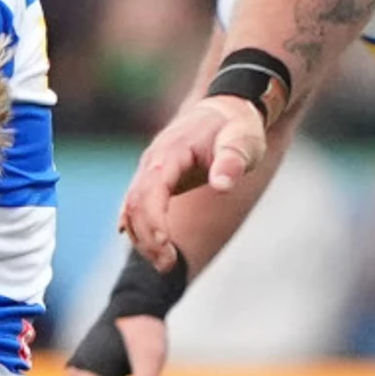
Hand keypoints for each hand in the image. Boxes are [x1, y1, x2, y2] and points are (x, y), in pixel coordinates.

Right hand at [117, 98, 266, 263]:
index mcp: (169, 154)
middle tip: (169, 266)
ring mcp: (150, 171)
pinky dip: (140, 229)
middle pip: (134, 205)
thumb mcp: (243, 142)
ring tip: (167, 264)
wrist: (226, 109)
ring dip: (143, 239)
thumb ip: (232, 161)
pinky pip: (136, 206)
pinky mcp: (154, 180)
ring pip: (131, 209)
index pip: (148, 192)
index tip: (167, 250)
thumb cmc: (237, 128)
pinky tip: (150, 249)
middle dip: (146, 239)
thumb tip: (221, 187)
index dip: (153, 223)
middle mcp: (152, 163)